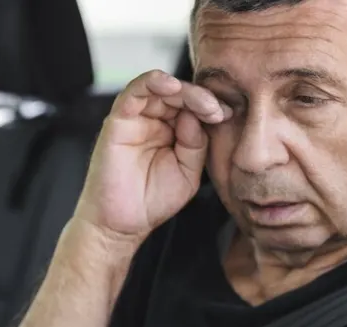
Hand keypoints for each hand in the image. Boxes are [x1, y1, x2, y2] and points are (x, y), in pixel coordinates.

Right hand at [75, 69, 231, 241]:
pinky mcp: (118, 121)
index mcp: (172, 132)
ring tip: (202, 102)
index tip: (228, 115)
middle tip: (217, 110)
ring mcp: (136, 120)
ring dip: (184, 90)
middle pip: (179, 94)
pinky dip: (152, 82)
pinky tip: (172, 86)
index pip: (192, 107)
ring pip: (159, 88)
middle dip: (202, 98)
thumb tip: (196, 115)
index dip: (211, 106)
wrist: (122, 224)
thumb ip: (195, 143)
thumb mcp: (188, 172)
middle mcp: (153, 121)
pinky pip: (134, 91)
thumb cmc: (151, 201)